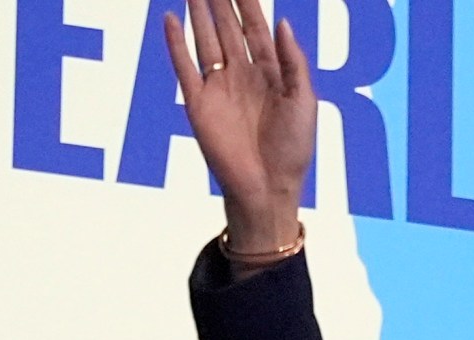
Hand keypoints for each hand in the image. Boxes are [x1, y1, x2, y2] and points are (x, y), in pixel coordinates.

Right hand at [163, 0, 315, 251]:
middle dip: (221, 1)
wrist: (268, 187)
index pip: (257, 28)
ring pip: (206, 39)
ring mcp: (219, 87)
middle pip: (229, 28)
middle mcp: (243, 75)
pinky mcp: (198, 102)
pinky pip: (184, 65)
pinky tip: (170, 18)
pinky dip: (175, 42)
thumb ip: (293, 62)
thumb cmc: (293, 149)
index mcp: (271, 73)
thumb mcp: (303, 101)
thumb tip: (282, 22)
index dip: (249, 3)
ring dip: (199, 13)